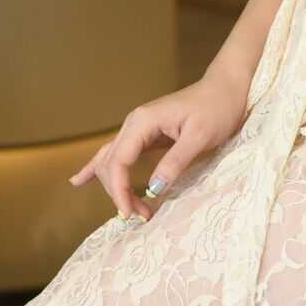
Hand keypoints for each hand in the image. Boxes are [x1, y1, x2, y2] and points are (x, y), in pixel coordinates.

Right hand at [70, 71, 249, 220]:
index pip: (118, 160)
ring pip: (112, 161)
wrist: (225, 89)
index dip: (119, 189)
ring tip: (129, 211)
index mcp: (143, 121)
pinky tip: (79, 181)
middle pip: (111, 163)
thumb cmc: (217, 109)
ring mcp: (137, 128)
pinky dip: (98, 168)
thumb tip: (152, 189)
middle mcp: (134, 123)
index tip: (129, 213)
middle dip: (120, 192)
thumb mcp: (200, 137)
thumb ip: (175, 162)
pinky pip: (117, 154)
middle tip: (142, 216)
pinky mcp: (145, 135)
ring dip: (117, 187)